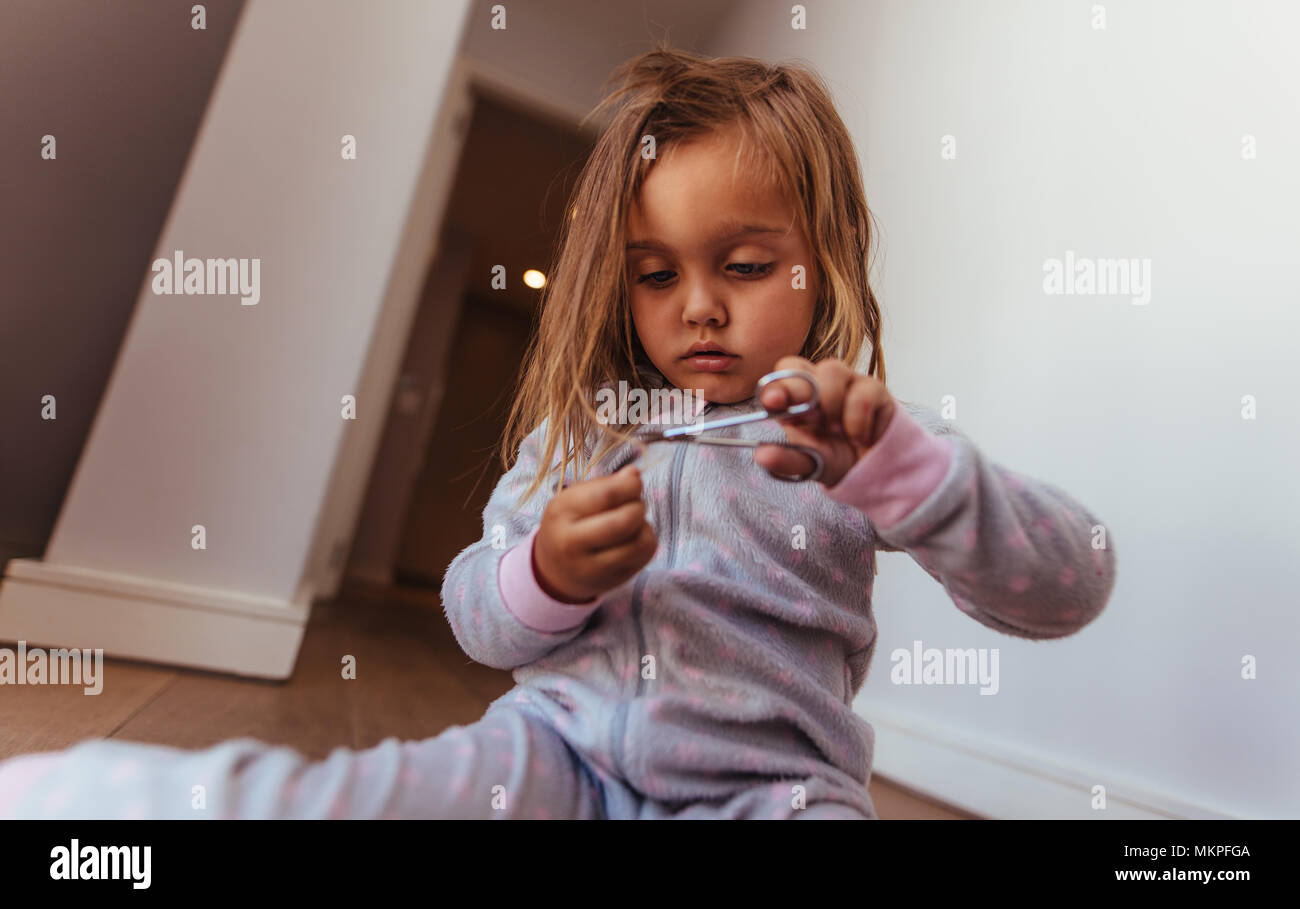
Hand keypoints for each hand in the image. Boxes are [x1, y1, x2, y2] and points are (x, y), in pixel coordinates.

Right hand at [532, 463, 657, 602]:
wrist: (555, 571)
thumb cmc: (569, 524)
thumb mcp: (574, 498)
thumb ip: (604, 485)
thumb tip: (634, 474)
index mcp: (561, 512)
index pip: (607, 495)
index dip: (630, 485)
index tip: (635, 483)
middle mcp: (572, 543)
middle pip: (625, 521)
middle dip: (639, 506)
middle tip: (634, 503)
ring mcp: (592, 567)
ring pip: (640, 541)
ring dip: (644, 525)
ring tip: (634, 521)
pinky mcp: (612, 580)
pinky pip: (644, 555)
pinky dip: (647, 540)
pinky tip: (634, 537)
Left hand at [752, 356, 897, 487]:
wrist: (872, 468)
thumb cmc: (833, 458)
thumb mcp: (808, 465)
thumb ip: (786, 461)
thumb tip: (761, 456)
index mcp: (793, 401)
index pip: (778, 379)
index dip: (775, 386)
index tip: (774, 402)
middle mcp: (816, 385)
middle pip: (799, 366)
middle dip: (799, 390)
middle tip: (810, 418)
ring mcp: (845, 383)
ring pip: (832, 370)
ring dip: (832, 404)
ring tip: (838, 432)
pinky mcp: (873, 389)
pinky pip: (864, 392)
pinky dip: (859, 419)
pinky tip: (860, 437)